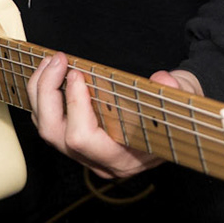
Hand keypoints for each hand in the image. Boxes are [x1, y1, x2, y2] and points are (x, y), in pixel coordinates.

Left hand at [27, 54, 202, 179]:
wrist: (178, 125)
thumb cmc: (176, 113)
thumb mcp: (182, 99)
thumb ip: (172, 92)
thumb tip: (162, 81)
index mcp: (125, 158)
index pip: (83, 138)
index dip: (75, 105)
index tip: (78, 74)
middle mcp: (101, 162)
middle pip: (55, 134)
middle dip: (49, 93)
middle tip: (59, 61)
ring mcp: (87, 156)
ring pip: (47, 131)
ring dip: (42, 93)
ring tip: (50, 62)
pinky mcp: (79, 145)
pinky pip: (50, 126)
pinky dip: (44, 100)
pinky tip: (50, 76)